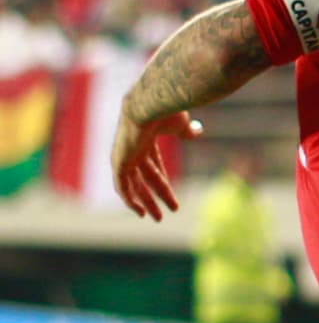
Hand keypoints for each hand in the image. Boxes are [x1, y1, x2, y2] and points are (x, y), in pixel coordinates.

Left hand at [112, 106, 201, 220]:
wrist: (149, 104)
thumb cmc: (167, 110)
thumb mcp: (180, 123)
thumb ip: (186, 130)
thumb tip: (197, 131)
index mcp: (146, 138)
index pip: (154, 166)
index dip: (164, 184)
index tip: (173, 201)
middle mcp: (133, 148)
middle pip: (145, 178)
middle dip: (155, 197)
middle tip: (163, 215)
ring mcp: (124, 154)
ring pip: (134, 185)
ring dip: (145, 202)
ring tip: (157, 218)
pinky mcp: (119, 161)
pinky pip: (121, 186)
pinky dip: (129, 199)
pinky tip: (140, 212)